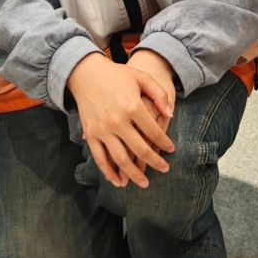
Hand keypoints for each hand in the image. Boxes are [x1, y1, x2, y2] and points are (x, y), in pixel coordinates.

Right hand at [66, 52, 174, 188]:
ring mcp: (103, 130)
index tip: (172, 150)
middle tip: (164, 169)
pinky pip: (100, 159)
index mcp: (133, 106)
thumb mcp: (141, 77)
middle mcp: (118, 121)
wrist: (86, 73)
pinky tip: (119, 182)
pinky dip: (109, 173)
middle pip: (140, 149)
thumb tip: (170, 115)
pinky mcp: (91, 135)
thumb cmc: (118, 74)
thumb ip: (158, 94)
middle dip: (155, 162)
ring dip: (134, 174)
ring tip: (144, 183)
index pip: (154, 132)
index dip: (165, 143)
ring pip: (121, 159)